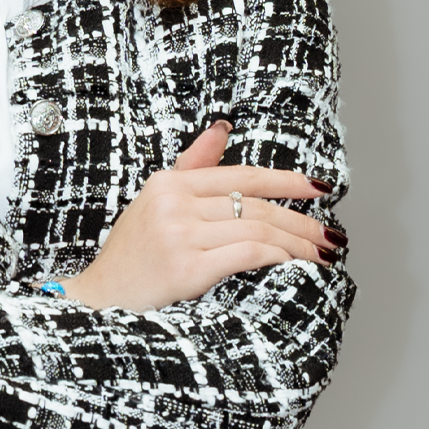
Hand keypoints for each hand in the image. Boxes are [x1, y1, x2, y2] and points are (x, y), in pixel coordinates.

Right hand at [63, 122, 342, 311]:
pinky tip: (291, 266)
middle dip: (301, 222)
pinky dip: (277, 258)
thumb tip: (223, 128)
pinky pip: (248, 254)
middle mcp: (173, 203)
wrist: (99, 300)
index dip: (287, 181)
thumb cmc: (131, 256)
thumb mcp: (155, 202)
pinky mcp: (186, 268)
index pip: (242, 176)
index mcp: (169, 183)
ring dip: (297, 244)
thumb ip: (193, 165)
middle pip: (256, 205)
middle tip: (329, 236)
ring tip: (319, 256)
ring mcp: (178, 234)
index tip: (320, 188)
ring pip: (258, 229)